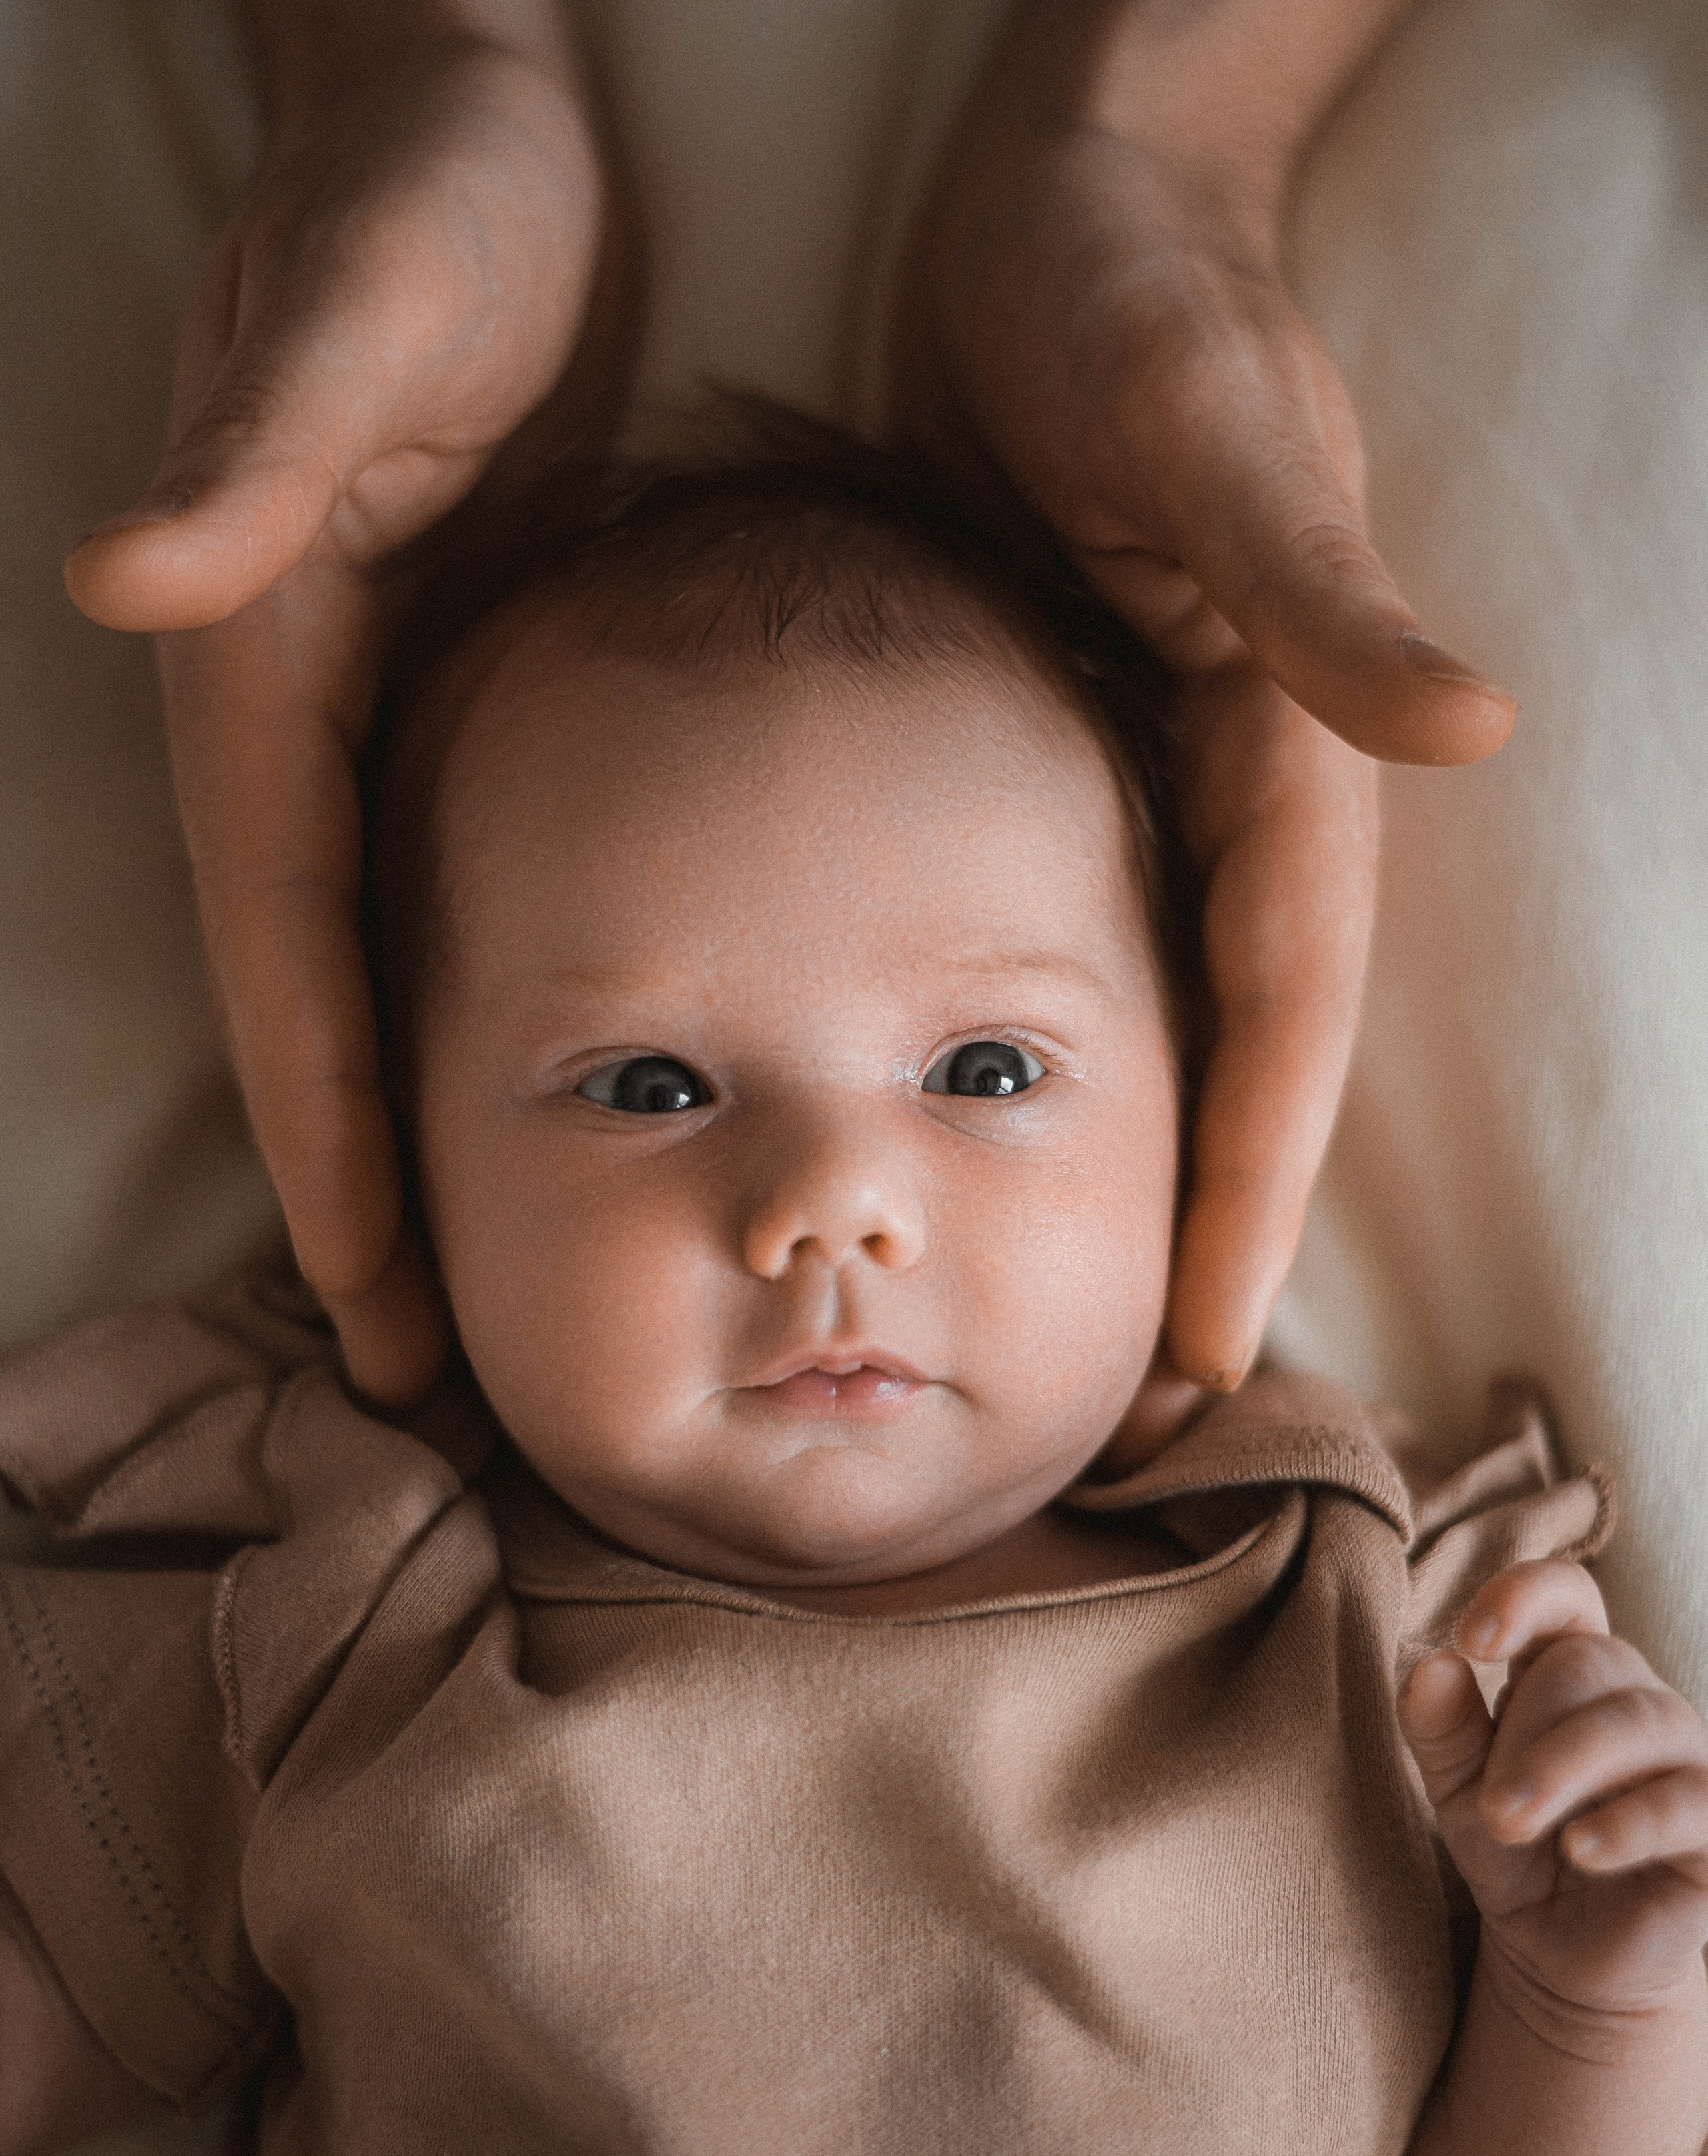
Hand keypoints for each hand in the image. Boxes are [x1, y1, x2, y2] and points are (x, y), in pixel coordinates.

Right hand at [63, 17, 621, 1400]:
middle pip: (327, 1004)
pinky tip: (537, 1101)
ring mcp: (376, 708)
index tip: (371, 1289)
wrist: (468, 107)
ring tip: (466, 1289)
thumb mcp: (352, 301)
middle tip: (422, 1367)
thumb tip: (133, 578)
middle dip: (365, 1189)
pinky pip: (448, 891)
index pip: (291, 952)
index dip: (324, 1130)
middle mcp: (307, 714)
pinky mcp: (450, 680)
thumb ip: (259, 442)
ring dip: (415, 1132)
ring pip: (385, 972)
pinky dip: (477, 1012)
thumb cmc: (426, 193)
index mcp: (273, 673)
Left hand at [898, 13, 1516, 1407]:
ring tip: (1068, 1333)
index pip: (1278, 1017)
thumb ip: (1319, 590)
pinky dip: (1044, 1060)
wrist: (1062, 200)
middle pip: (1230, 1063)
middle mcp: (1233, 786)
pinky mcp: (1074, 746)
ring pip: (1154, 1024)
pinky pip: (1070, 943)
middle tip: (1132, 1413)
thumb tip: (1471, 732)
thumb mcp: (1207, 426)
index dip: (1249, 1190)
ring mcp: (1153, 775)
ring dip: (1124, 1176)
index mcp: (1285, 749)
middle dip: (1195, 1237)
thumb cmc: (1125, 291)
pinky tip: (988, 1150)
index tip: (1207, 1351)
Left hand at [1403, 1563, 1707, 2021]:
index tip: (1471, 1640)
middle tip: (1488, 1808)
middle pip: (1592, 1663)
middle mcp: (1636, 1701)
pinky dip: (1630, 1822)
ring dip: (1565, 1768)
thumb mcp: (1458, 1791)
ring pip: (1642, 1722)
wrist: (1562, 1953)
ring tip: (1509, 1822)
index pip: (1568, 1595)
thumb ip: (1440, 1728)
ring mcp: (1685, 1760)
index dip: (1525, 1594)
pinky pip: (1688, 1803)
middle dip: (1527, 1730)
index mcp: (1570, 1674)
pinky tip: (1580, 1850)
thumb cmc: (1516, 1850)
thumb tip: (1430, 1663)